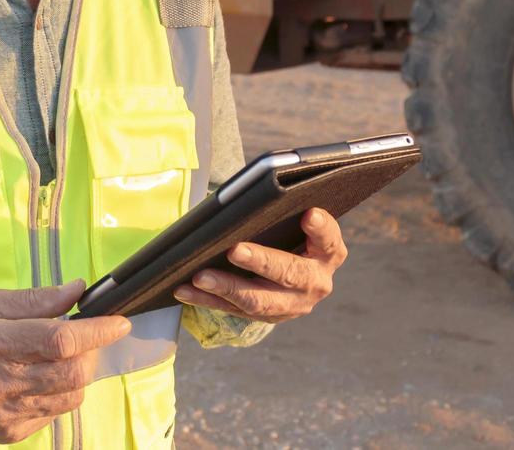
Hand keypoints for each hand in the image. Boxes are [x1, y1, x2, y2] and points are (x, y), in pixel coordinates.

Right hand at [0, 279, 128, 443]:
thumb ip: (35, 300)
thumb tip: (77, 290)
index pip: (60, 340)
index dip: (97, 331)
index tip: (119, 322)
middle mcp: (1, 382)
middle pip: (72, 372)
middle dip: (92, 353)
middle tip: (86, 339)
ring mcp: (5, 413)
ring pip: (69, 396)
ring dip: (78, 374)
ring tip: (60, 359)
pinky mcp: (7, 433)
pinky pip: (53, 415)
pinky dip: (58, 395)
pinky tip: (40, 380)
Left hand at [171, 208, 347, 323]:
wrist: (295, 276)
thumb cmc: (291, 234)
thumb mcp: (296, 223)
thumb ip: (284, 213)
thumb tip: (253, 197)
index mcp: (328, 254)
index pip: (328, 239)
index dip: (320, 228)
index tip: (308, 214)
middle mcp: (316, 282)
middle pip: (289, 273)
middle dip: (261, 261)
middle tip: (235, 250)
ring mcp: (292, 304)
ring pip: (259, 300)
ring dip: (226, 287)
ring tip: (200, 276)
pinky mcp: (267, 317)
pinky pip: (234, 310)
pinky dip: (207, 300)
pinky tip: (185, 290)